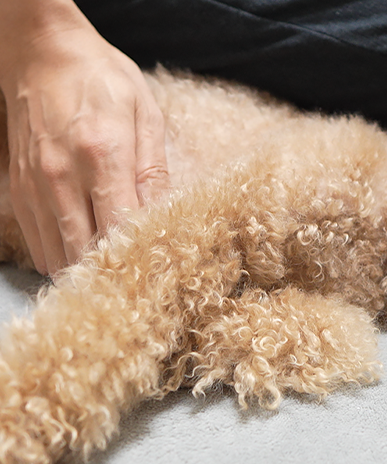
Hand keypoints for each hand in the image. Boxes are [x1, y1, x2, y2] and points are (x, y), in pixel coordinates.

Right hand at [0, 1, 169, 274]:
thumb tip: (164, 215)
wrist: (42, 52)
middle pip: (87, 250)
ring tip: (114, 278)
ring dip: (87, 272)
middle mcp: (63, 176)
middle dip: (115, 274)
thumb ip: (154, 169)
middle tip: (141, 284)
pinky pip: (38, 243)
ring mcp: (35, 186)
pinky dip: (60, 259)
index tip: (161, 268)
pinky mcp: (19, 190)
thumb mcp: (145, 113)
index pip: (121, 226)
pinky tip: (82, 259)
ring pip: (59, 255)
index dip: (140, 255)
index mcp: (103, 154)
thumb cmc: (101, 79)